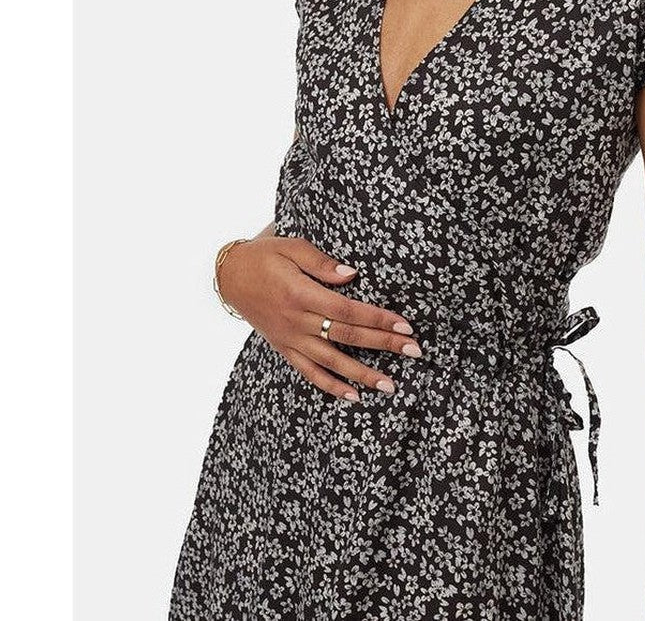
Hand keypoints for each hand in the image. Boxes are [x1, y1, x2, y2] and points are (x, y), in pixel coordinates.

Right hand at [217, 235, 420, 401]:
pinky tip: (354, 396)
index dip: (378, 319)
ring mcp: (291, 339)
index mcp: (302, 294)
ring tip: (391, 385)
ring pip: (332, 362)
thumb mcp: (292, 247)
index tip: (405, 325)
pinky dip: (331, 386)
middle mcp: (297, 321)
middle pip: (348, 337)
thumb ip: (321, 263)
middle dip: (384, 344)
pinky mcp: (285, 349)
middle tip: (415, 351)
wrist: (229, 276)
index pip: (348, 311)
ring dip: (363, 375)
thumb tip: (352, 274)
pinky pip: (309, 372)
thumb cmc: (265, 256)